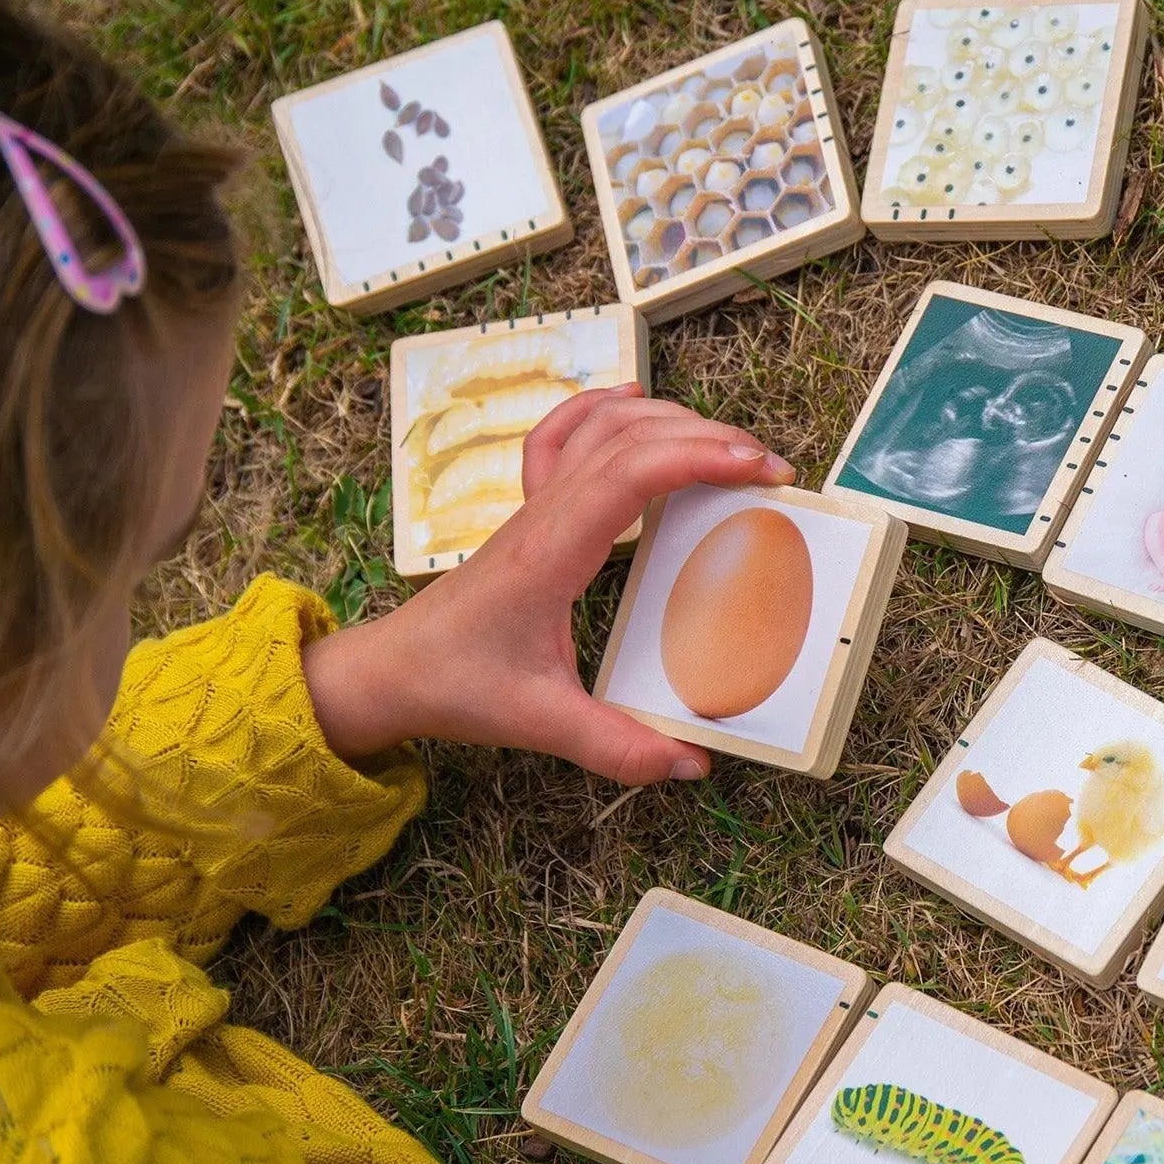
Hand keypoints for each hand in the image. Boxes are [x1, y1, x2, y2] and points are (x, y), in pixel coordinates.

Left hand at [302, 385, 795, 783]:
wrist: (393, 670)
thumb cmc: (457, 685)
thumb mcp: (538, 721)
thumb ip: (614, 745)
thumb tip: (690, 763)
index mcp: (550, 553)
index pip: (630, 473)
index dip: (700, 458)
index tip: (758, 471)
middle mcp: (545, 516)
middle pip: (630, 438)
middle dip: (710, 438)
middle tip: (770, 470)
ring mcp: (536, 507)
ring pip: (603, 426)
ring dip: (671, 421)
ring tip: (730, 446)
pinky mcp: (534, 513)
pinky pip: (565, 436)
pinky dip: (605, 409)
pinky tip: (636, 401)